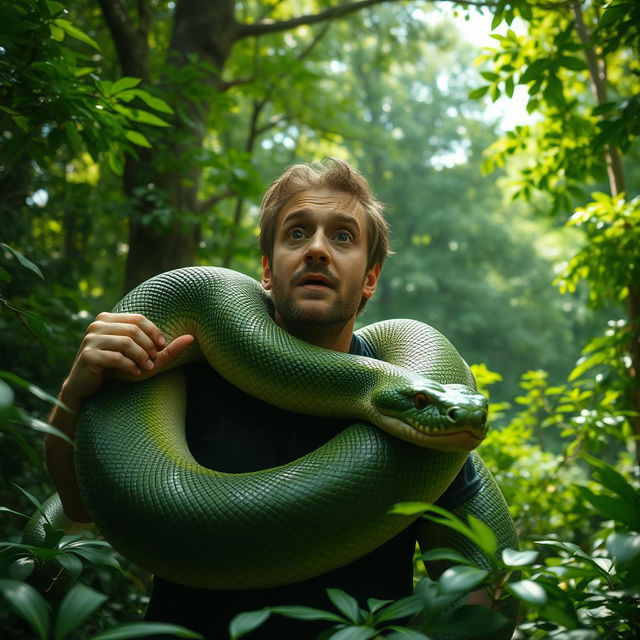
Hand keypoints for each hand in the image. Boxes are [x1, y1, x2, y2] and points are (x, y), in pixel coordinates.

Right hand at [61, 312, 193, 409]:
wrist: (86, 386)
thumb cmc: (118, 370)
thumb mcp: (145, 359)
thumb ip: (168, 350)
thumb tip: (192, 338)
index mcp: (109, 319)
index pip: (139, 319)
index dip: (154, 333)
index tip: (161, 348)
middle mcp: (97, 325)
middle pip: (133, 330)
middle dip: (148, 347)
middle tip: (153, 362)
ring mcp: (90, 339)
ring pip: (126, 342)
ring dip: (141, 357)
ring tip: (147, 368)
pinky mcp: (87, 355)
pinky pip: (115, 357)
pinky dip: (129, 366)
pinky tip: (135, 373)